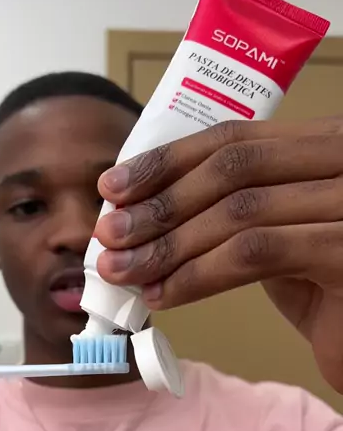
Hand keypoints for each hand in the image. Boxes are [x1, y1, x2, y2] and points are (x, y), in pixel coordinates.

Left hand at [96, 117, 342, 392]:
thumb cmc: (328, 292)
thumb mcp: (279, 232)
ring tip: (123, 271)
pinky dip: (198, 274)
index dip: (166, 161)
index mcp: (328, 143)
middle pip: (233, 167)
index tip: (113, 189)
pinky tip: (163, 295)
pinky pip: (254, 253)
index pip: (235, 136)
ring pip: (238, 211)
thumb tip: (144, 209)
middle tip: (109, 235)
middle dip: (160, 203)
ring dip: (168, 244)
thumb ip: (233, 210)